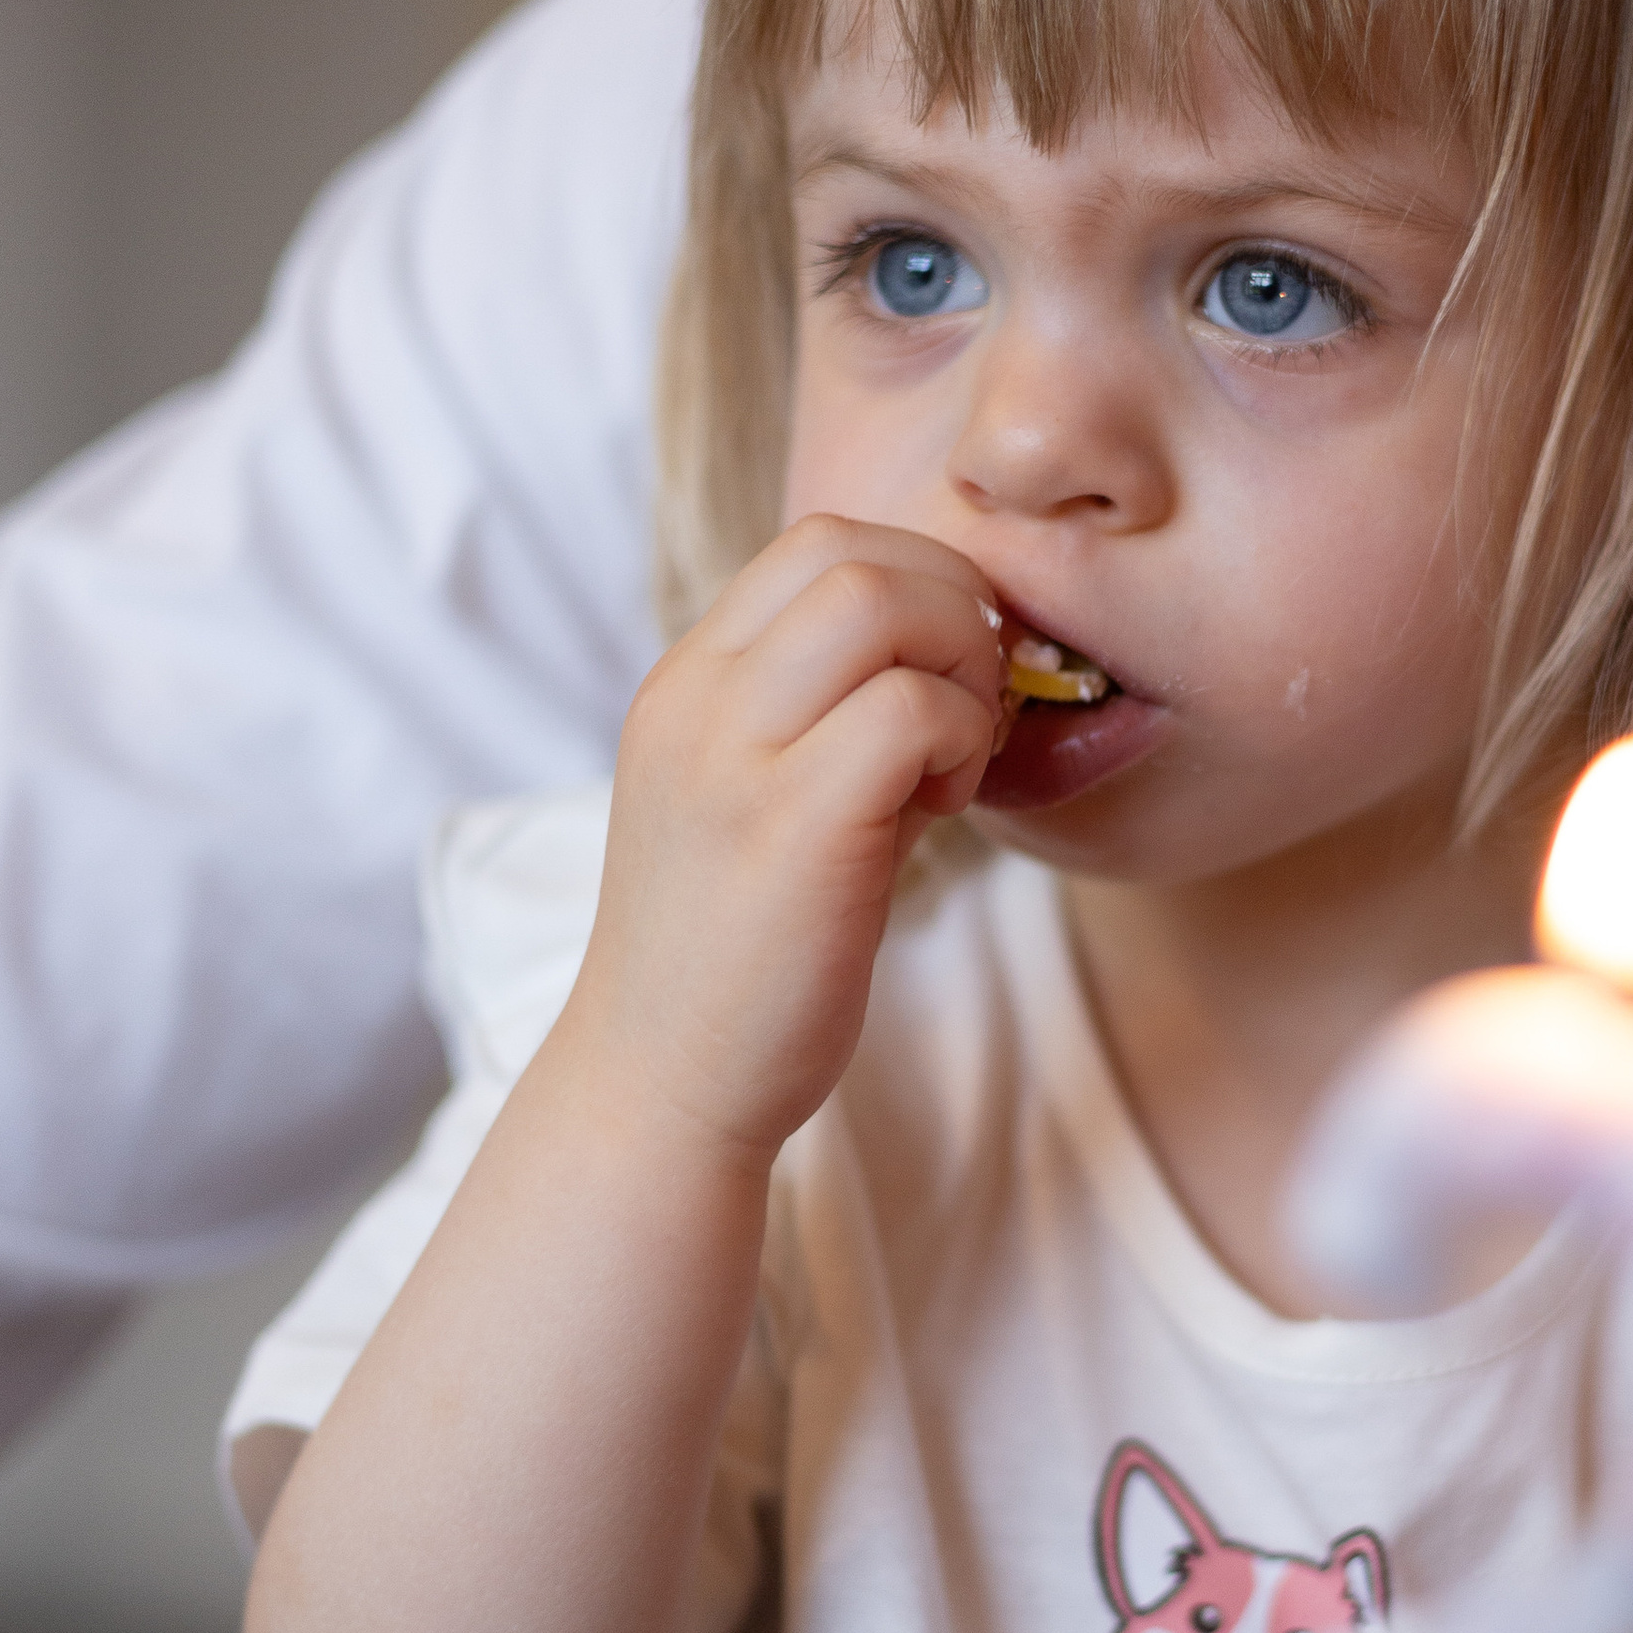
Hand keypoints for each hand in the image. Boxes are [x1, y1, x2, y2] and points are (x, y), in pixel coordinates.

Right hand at [556, 516, 1006, 1168]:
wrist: (662, 1087)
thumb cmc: (737, 959)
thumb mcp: (766, 807)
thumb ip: (839, 722)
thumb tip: (963, 661)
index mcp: (688, 685)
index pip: (815, 544)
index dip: (916, 583)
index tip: (946, 679)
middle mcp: (696, 701)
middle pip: (851, 552)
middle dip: (954, 611)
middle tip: (970, 715)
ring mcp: (733, 758)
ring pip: (879, 602)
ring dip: (960, 668)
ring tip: (954, 762)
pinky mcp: (789, 826)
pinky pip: (908, 710)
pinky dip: (958, 739)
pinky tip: (944, 809)